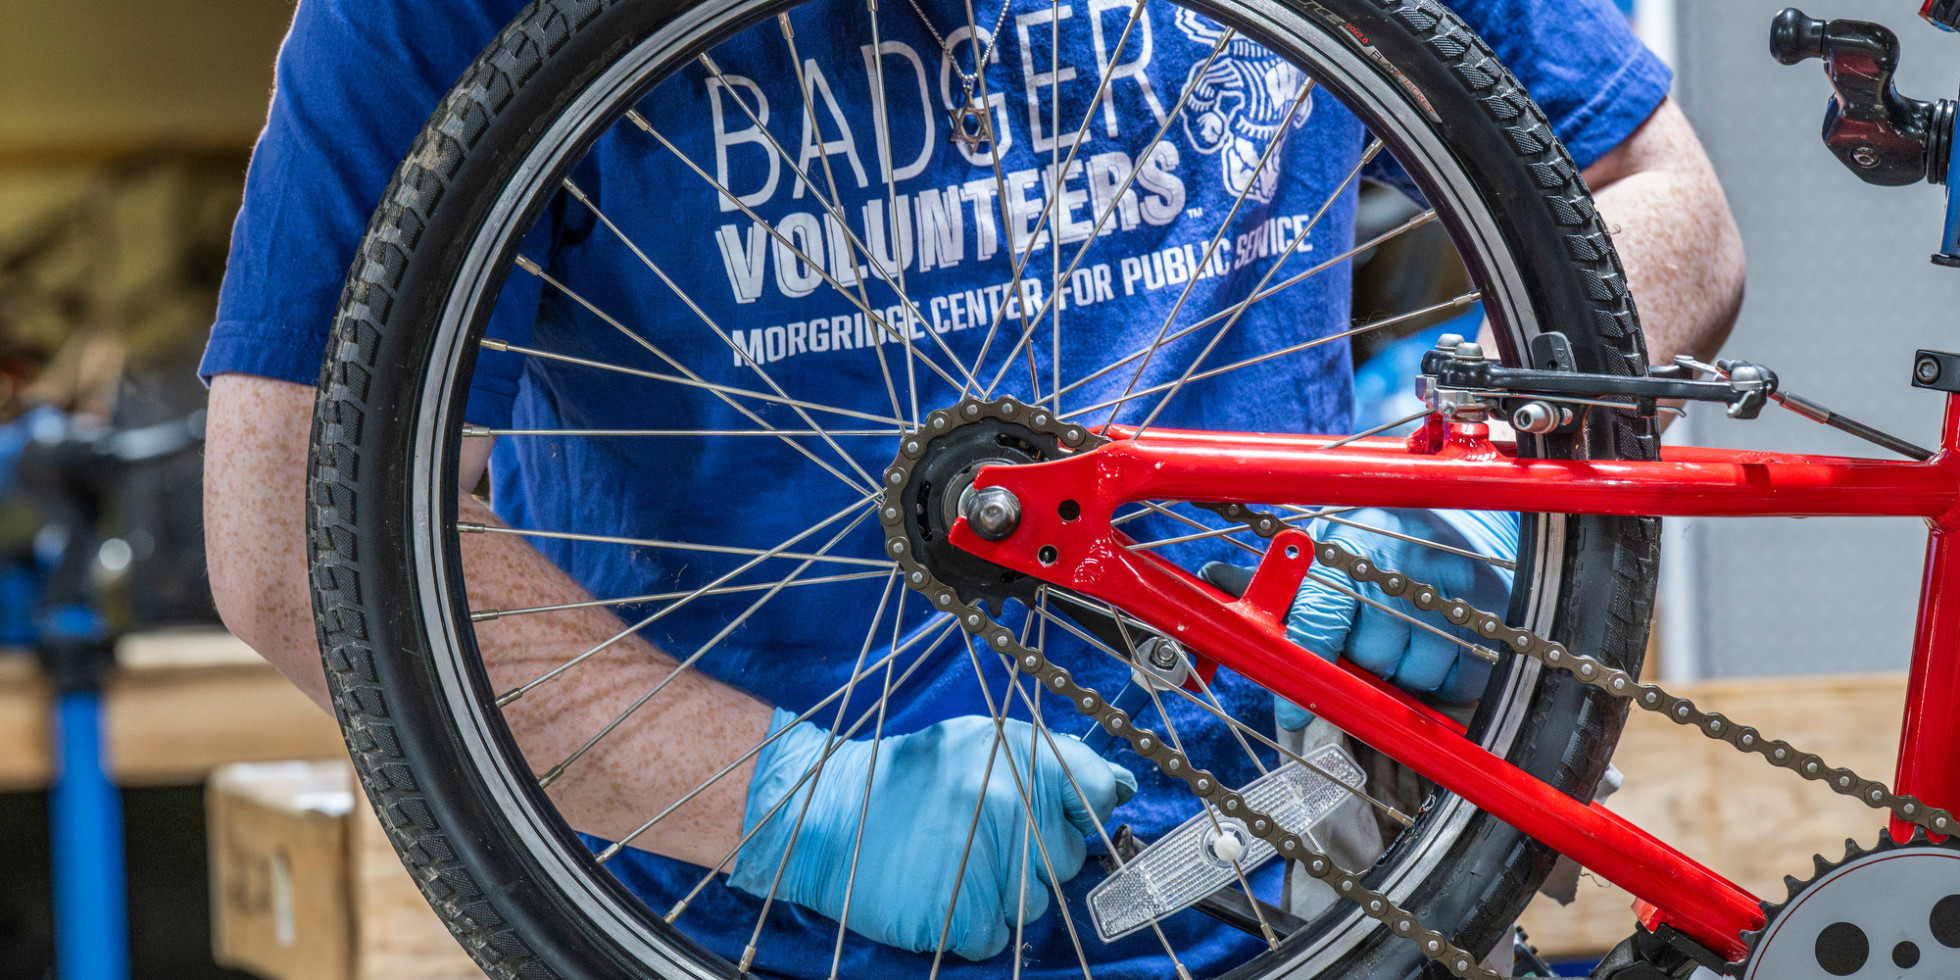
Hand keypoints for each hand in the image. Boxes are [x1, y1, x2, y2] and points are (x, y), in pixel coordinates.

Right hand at [731, 709, 1136, 959]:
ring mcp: (989, 864)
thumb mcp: (978, 744)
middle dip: (1036, 855)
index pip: (1096, 792)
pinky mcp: (963, 914)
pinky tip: (945, 889)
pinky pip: (998, 934)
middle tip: (982, 836)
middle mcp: (1012, 808)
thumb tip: (1117, 786)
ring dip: (1005, 892)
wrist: (827, 817)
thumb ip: (1051, 760)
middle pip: (1068, 858)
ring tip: (958, 862)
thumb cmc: (907, 780)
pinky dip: (974, 922)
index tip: (1056, 814)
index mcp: (1019, 759)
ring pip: (1036, 903)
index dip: (1078, 808)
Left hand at [1276, 509, 1517, 730]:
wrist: (1444, 510)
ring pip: (1419, 674)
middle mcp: (1396, 568)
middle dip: (1368, 662)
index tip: (1294, 713)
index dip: (1308, 671)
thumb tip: (1289, 671)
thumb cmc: (1375, 544)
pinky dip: (1450, 678)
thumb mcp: (1327, 558)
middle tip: (1372, 637)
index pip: (1320, 622)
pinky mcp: (1487, 601)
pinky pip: (1464, 677)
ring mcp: (1445, 585)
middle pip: (1374, 658)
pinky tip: (1438, 648)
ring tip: (1406, 635)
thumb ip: (1306, 611)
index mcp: (1346, 553)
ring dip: (1409, 671)